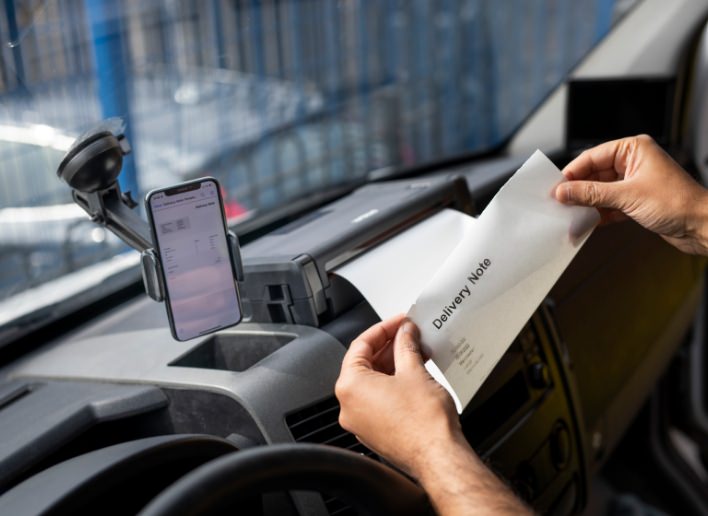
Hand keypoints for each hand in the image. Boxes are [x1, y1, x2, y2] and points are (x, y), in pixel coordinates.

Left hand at [335, 314, 460, 477]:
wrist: (439, 457)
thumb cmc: (424, 423)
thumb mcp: (414, 371)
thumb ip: (406, 345)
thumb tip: (404, 333)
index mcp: (350, 387)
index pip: (360, 345)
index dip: (383, 328)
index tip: (399, 322)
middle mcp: (349, 406)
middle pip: (365, 364)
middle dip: (390, 347)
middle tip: (409, 335)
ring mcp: (361, 422)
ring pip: (373, 383)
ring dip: (394, 365)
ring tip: (416, 353)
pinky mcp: (375, 432)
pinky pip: (379, 400)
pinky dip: (393, 385)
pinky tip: (413, 375)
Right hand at [554, 134, 707, 254]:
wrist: (703, 227)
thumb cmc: (679, 203)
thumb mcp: (627, 196)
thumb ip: (592, 193)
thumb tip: (564, 192)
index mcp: (634, 149)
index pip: (592, 157)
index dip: (572, 173)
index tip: (556, 187)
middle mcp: (634, 163)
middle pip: (594, 174)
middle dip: (578, 191)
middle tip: (559, 203)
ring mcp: (635, 183)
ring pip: (600, 191)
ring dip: (586, 205)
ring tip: (571, 215)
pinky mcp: (636, 202)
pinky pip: (609, 205)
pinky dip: (598, 215)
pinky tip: (586, 223)